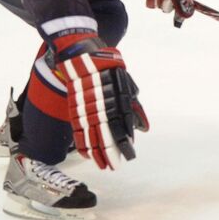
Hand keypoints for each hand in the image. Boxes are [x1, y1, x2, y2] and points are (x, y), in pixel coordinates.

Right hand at [54, 36, 143, 169]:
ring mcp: (85, 107)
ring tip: (102, 165)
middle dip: (110, 152)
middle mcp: (99, 106)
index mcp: (114, 100)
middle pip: (105, 135)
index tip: (130, 155)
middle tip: (115, 166)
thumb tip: (144, 127)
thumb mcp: (127, 84)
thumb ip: (134, 107)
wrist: (81, 52)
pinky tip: (86, 154)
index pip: (121, 127)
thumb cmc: (108, 68)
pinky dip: (81, 143)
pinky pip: (78, 130)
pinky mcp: (74, 108)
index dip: (124, 143)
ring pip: (90, 136)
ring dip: (96, 152)